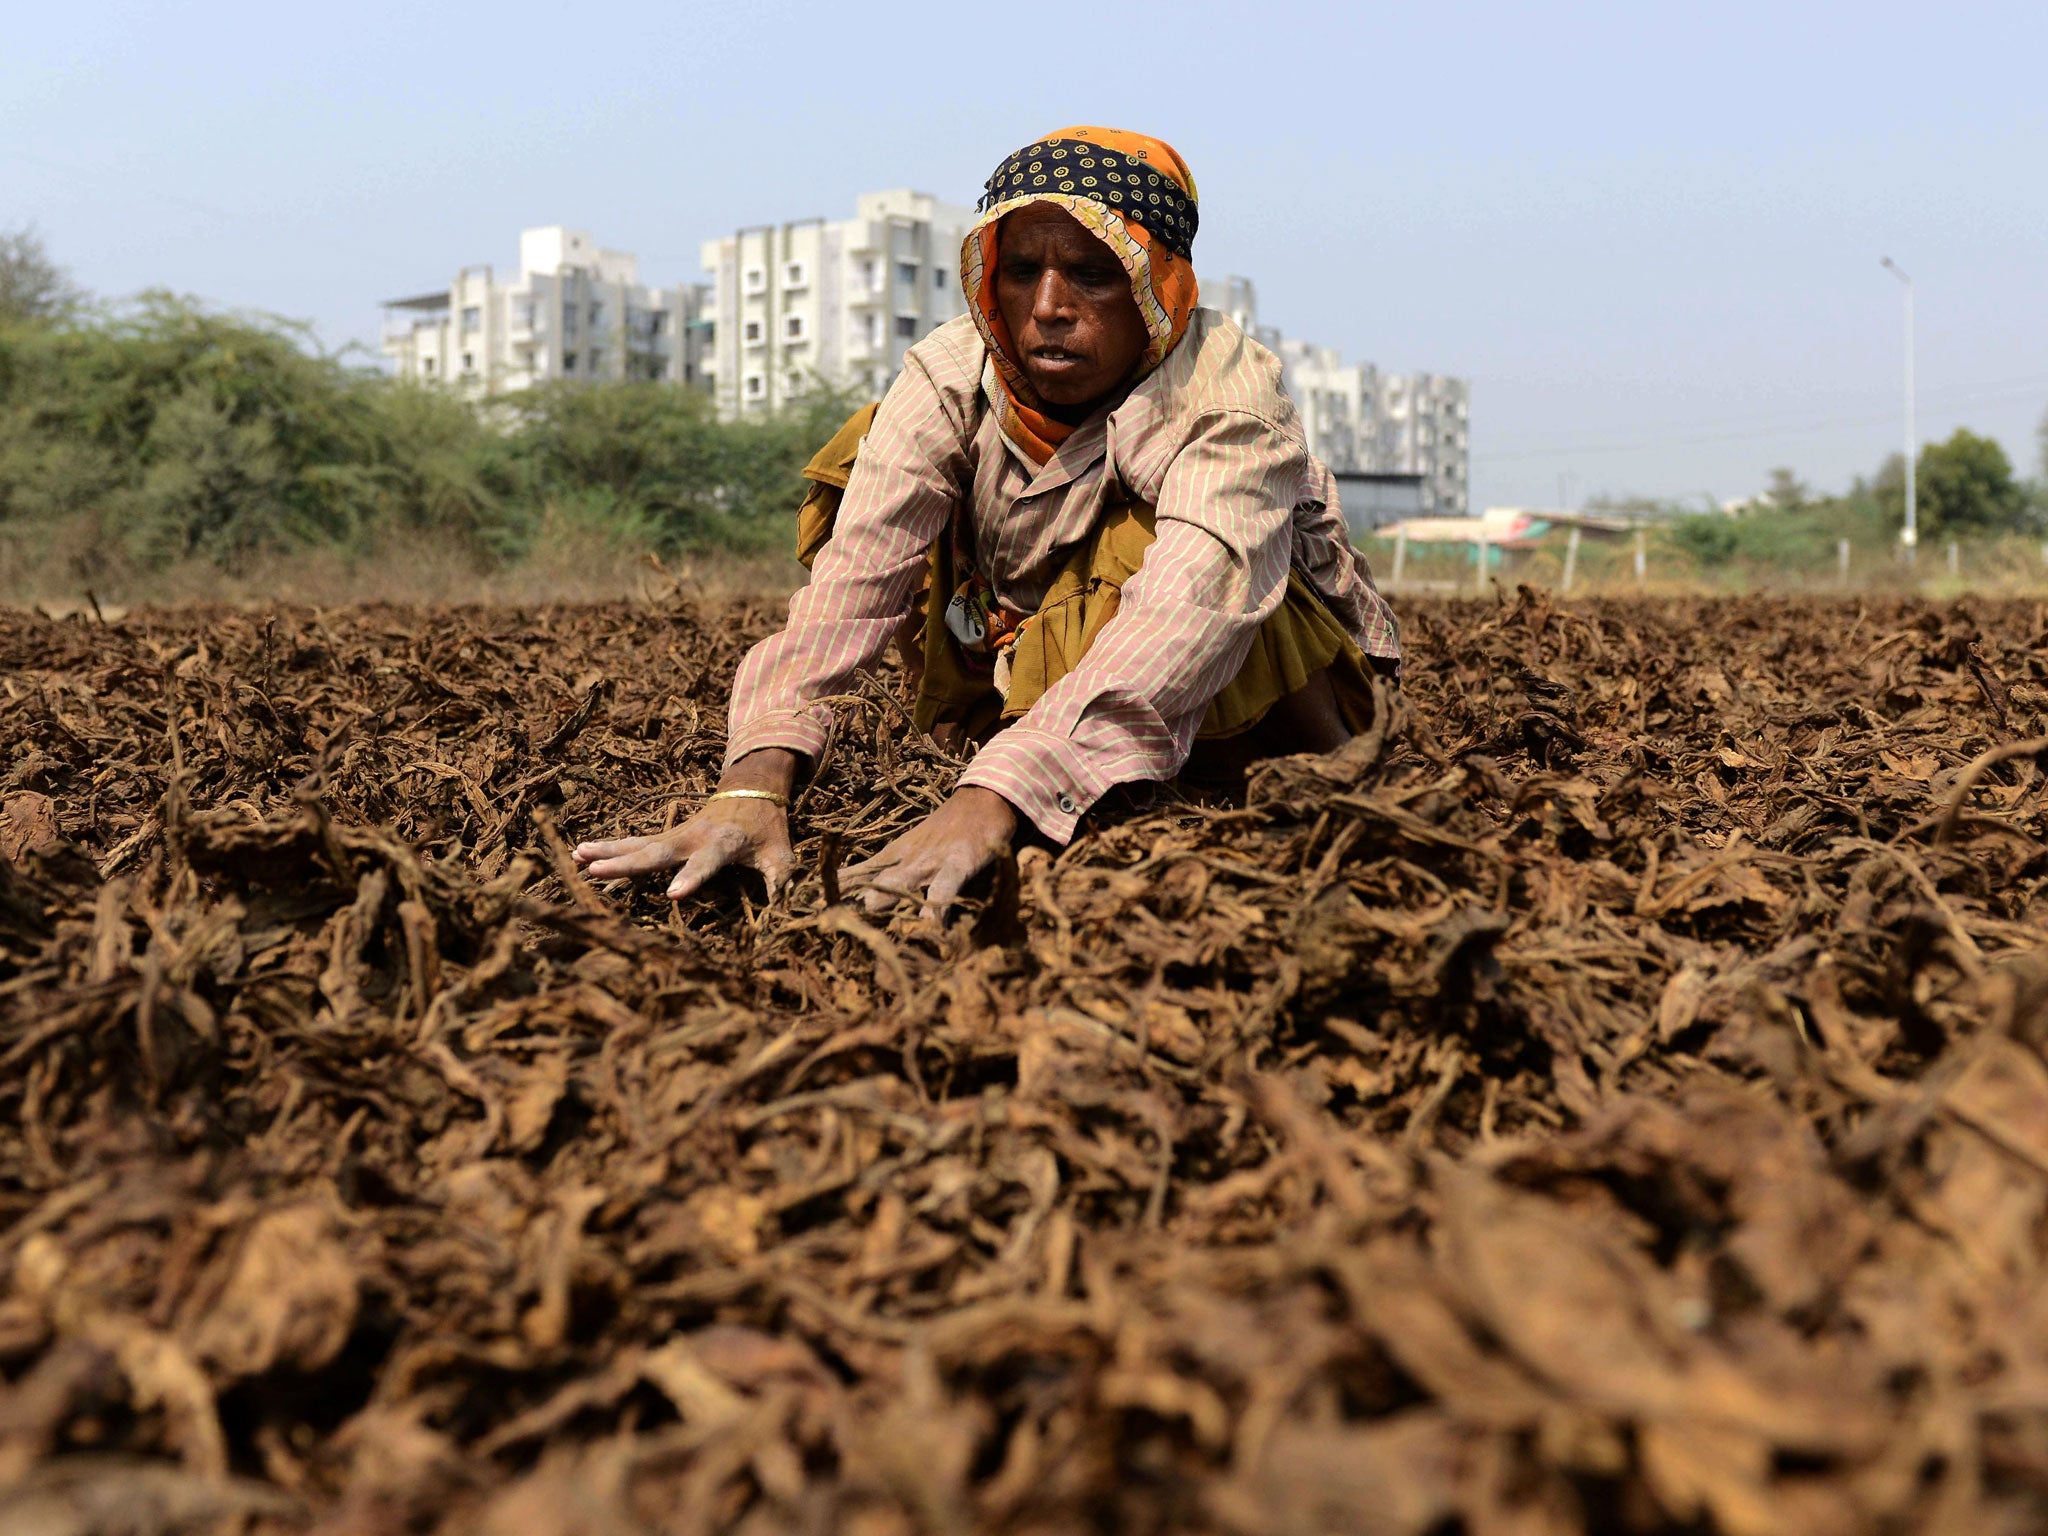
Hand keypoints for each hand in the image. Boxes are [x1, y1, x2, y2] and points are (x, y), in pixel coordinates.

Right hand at [574, 749, 799, 900]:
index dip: (692, 878)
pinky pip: (635, 843)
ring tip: (577, 857)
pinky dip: (610, 848)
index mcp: (724, 842)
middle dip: (627, 863)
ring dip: (608, 850)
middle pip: (658, 851)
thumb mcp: (781, 856)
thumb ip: (783, 883)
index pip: (707, 862)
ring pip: (638, 843)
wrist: (751, 789)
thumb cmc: (767, 829)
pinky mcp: (667, 835)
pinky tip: (580, 855)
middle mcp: (693, 836)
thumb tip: (790, 914)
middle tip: (596, 870)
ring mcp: (676, 834)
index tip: (673, 896)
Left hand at [841, 786, 1018, 920]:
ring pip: (903, 880)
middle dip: (851, 898)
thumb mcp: (913, 847)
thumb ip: (892, 871)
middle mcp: (906, 859)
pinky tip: (929, 925)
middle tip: (826, 916)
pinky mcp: (958, 863)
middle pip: (873, 880)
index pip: (857, 874)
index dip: (834, 890)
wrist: (983, 799)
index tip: (807, 905)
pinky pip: (944, 887)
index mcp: (893, 855)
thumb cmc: (947, 828)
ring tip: (868, 909)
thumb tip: (867, 898)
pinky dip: (936, 906)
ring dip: (885, 895)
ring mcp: (930, 861)